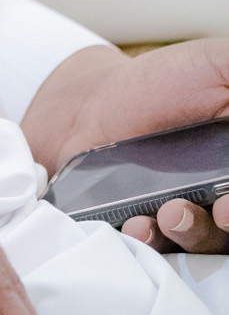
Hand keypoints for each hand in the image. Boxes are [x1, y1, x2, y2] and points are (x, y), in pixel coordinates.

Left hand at [22, 40, 228, 254]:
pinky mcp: (151, 227)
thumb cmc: (166, 81)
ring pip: (209, 244)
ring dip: (196, 233)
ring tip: (172, 212)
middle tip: (224, 209)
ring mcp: (191, 216)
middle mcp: (226, 195)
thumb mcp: (219, 65)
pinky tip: (140, 224)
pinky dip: (151, 240)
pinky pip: (158, 249)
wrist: (97, 100)